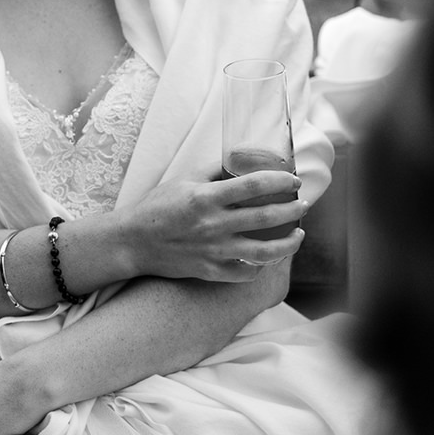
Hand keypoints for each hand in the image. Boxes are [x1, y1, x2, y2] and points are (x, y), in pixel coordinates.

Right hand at [116, 169, 306, 280]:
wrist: (132, 242)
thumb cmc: (156, 207)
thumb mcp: (182, 180)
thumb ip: (212, 171)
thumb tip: (241, 161)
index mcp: (206, 197)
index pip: (254, 185)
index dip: (280, 181)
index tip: (294, 181)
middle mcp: (213, 224)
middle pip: (266, 217)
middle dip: (293, 209)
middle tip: (302, 205)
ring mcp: (213, 250)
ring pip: (264, 251)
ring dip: (289, 243)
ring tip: (298, 235)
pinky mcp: (210, 271)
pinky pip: (245, 273)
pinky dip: (261, 267)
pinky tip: (268, 259)